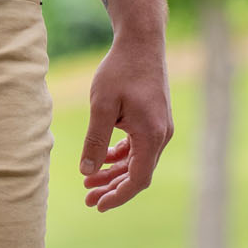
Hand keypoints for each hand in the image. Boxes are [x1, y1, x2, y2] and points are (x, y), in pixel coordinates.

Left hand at [80, 27, 172, 212]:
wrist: (141, 41)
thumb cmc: (120, 70)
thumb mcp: (102, 106)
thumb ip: (95, 140)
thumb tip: (86, 171)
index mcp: (151, 135)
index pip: (138, 179)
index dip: (117, 196)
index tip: (97, 205)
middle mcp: (161, 135)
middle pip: (138, 174)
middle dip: (113, 188)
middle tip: (88, 199)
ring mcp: (161, 127)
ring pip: (139, 161)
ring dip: (116, 173)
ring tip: (89, 181)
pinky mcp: (156, 119)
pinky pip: (140, 147)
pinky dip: (122, 156)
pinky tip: (103, 159)